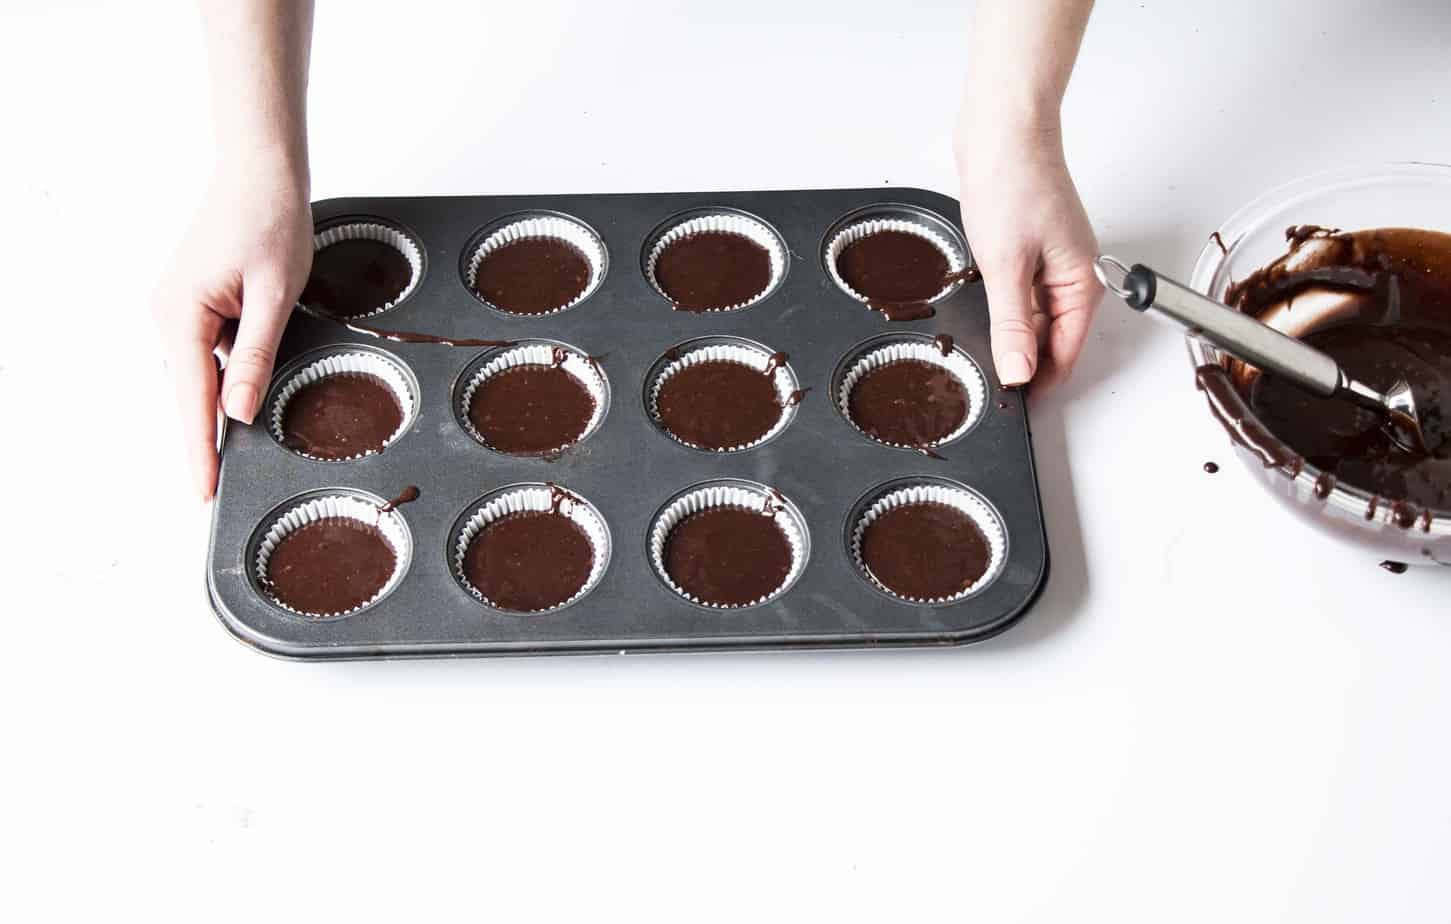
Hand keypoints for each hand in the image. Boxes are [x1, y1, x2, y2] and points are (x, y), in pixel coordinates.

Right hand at [152, 155, 311, 498]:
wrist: (261, 170)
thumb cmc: (270, 219)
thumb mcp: (276, 293)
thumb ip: (257, 354)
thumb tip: (239, 410)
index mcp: (183, 315)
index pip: (193, 401)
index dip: (200, 450)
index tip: (203, 492)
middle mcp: (169, 315)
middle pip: (191, 393)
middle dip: (206, 439)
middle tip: (219, 488)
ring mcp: (179, 309)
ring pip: (201, 375)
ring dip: (219, 407)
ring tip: (234, 451)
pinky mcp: (196, 303)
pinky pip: (209, 353)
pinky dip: (228, 375)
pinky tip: (249, 391)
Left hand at [954, 116, 1101, 387]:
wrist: (1002, 126)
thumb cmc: (1013, 181)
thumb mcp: (1007, 265)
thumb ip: (1013, 324)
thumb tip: (1018, 372)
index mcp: (1080, 283)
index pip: (1066, 353)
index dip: (1038, 383)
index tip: (1009, 405)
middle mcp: (1072, 274)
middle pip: (1052, 338)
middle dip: (1023, 362)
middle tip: (985, 383)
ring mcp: (1051, 259)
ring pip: (1034, 315)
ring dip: (1011, 334)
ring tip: (977, 353)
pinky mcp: (1029, 245)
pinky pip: (1020, 291)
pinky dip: (1003, 306)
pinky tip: (979, 310)